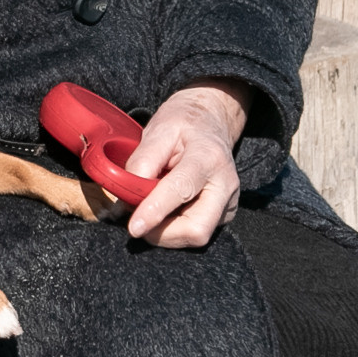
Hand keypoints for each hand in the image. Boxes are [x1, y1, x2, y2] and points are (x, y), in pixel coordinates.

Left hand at [123, 80, 251, 248]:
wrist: (212, 120)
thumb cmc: (183, 124)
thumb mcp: (158, 130)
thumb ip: (142, 162)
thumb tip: (128, 197)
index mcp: (208, 157)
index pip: (181, 190)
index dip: (155, 212)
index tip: (134, 227)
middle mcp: (225, 183)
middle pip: (198, 229)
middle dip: (164, 234)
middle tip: (139, 222)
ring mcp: (229, 202)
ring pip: (197, 236)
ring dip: (167, 233)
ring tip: (152, 210)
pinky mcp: (225, 214)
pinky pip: (197, 233)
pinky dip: (175, 229)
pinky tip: (167, 210)